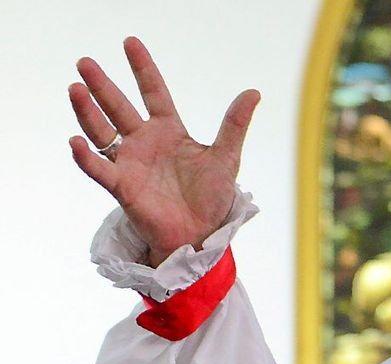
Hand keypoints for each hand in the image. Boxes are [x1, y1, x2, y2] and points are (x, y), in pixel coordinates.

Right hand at [69, 37, 259, 265]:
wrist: (202, 233)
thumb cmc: (212, 197)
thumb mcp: (227, 157)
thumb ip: (235, 125)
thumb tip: (253, 92)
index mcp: (169, 131)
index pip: (153, 92)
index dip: (142, 69)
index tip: (129, 42)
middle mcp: (145, 142)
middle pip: (119, 107)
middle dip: (102, 86)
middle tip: (85, 63)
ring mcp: (131, 163)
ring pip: (103, 132)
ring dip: (87, 113)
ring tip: (75, 89)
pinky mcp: (123, 187)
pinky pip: (100, 169)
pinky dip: (87, 157)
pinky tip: (76, 142)